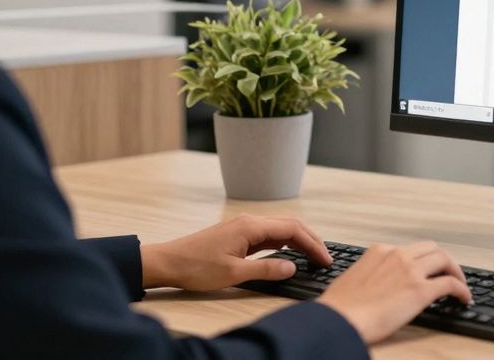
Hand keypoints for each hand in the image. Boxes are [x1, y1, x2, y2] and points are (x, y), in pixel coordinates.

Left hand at [140, 214, 330, 290]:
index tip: (325, 259)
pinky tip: (288, 252)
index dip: (313, 244)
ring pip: (280, 227)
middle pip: (290, 224)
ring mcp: (244, 226)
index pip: (293, 230)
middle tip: (325, 257)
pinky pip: (269, 233)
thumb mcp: (234, 273)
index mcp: (251, 227)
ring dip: (299, 239)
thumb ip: (266, 269)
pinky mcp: (238, 233)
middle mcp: (250, 221)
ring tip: (313, 255)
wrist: (168, 262)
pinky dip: (284, 241)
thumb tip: (293, 267)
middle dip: (311, 239)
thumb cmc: (196, 267)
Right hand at [321, 242, 471, 344]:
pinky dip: (462, 289)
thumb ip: (369, 274)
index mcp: (379, 251)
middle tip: (448, 273)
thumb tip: (376, 285)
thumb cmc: (339, 307)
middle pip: (431, 249)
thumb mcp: (353, 278)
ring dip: (455, 271)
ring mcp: (410, 270)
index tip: (425, 270)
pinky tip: (464, 298)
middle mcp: (397, 255)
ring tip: (460, 284)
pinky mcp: (421, 290)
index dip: (421, 260)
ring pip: (444, 260)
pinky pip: (450, 284)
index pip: (409, 249)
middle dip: (442, 260)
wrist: (339, 319)